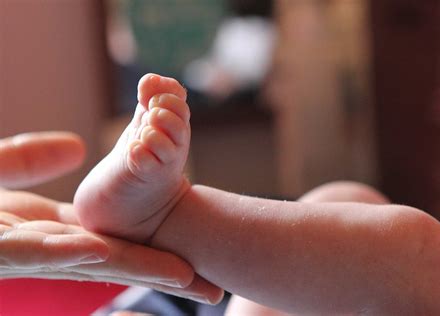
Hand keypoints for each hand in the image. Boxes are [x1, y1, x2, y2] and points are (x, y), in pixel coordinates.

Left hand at [0, 132, 223, 303]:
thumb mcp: (0, 169)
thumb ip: (34, 159)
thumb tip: (78, 147)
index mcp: (43, 233)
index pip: (108, 244)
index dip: (150, 255)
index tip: (191, 263)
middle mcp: (40, 250)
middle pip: (110, 263)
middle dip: (159, 274)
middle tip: (208, 289)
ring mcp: (15, 255)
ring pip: (81, 263)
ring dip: (130, 270)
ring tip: (179, 275)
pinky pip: (31, 253)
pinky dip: (65, 253)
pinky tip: (98, 250)